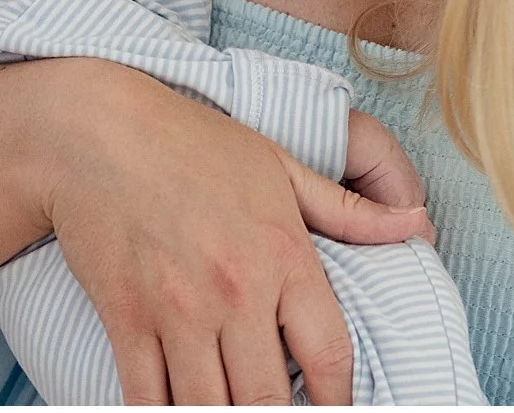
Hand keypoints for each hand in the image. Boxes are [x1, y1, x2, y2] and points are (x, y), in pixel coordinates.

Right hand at [41, 62, 430, 403]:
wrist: (94, 129)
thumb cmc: (190, 142)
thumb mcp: (278, 166)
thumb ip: (350, 210)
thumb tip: (420, 225)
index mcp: (283, 254)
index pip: (330, 359)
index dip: (338, 404)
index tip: (331, 412)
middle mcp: (235, 290)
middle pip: (268, 402)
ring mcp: (177, 309)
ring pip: (209, 411)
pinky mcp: (125, 318)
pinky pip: (147, 399)